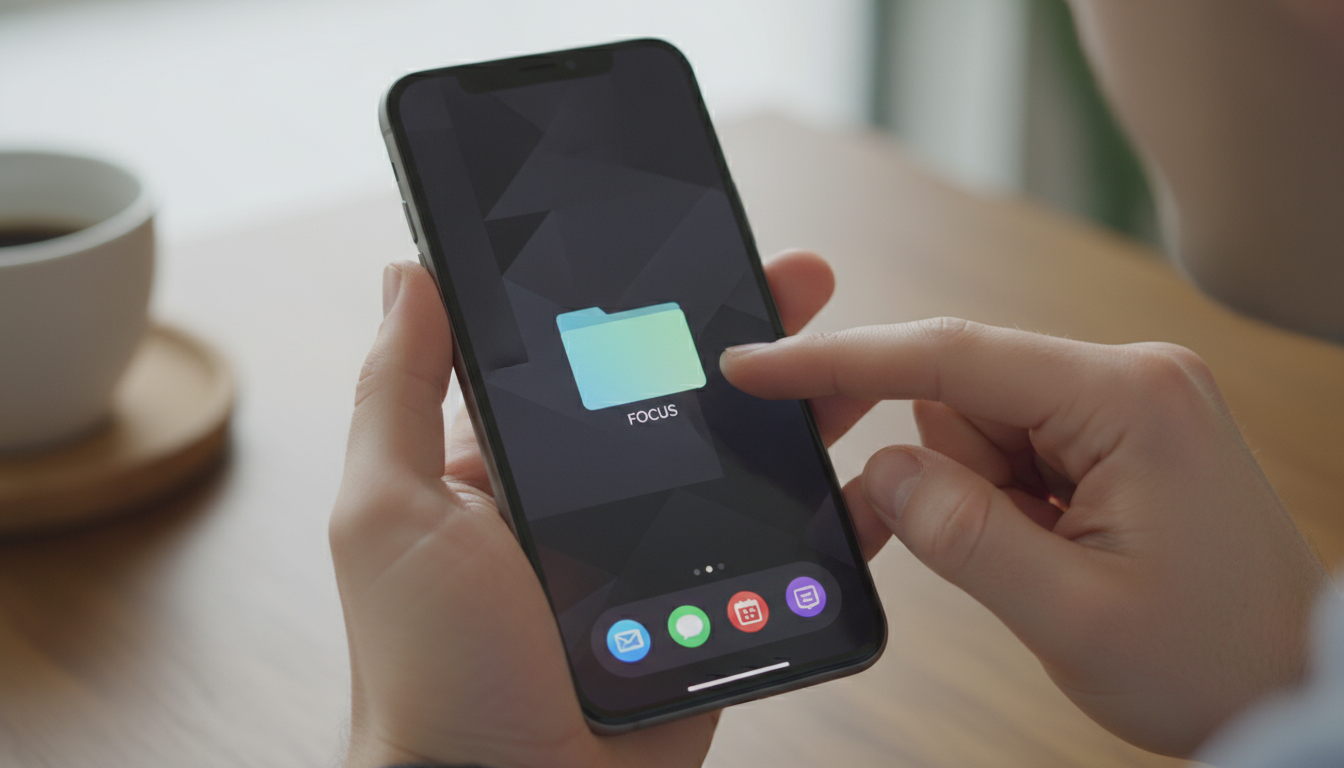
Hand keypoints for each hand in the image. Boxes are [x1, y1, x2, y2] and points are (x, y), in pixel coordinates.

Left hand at [329, 250, 863, 767]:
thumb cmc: (429, 667)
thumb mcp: (388, 512)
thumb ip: (397, 392)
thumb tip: (411, 272)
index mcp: (512, 461)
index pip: (590, 354)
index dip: (645, 297)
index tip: (694, 242)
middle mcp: (589, 497)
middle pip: (682, 395)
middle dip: (745, 335)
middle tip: (800, 280)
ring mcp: (657, 554)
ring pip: (742, 460)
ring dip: (799, 404)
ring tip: (852, 353)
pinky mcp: (710, 609)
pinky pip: (779, 549)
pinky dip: (829, 511)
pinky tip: (868, 469)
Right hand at [720, 318, 1327, 756]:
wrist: (1287, 689)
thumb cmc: (1214, 659)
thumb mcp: (1074, 617)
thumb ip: (963, 536)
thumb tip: (879, 470)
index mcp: (1127, 399)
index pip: (950, 357)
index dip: (842, 362)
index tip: (758, 367)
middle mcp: (1127, 379)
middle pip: (960, 397)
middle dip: (952, 480)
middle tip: (993, 552)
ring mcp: (1122, 405)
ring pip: (977, 430)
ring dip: (982, 500)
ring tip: (1047, 563)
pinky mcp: (1112, 436)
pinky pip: (1009, 452)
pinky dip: (1002, 504)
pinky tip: (1055, 549)